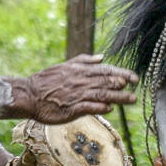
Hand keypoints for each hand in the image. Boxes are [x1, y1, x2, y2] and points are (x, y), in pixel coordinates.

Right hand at [19, 54, 137, 122]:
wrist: (29, 94)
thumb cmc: (47, 81)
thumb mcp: (66, 65)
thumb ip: (84, 61)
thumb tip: (102, 57)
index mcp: (81, 71)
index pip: (106, 70)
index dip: (122, 73)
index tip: (134, 77)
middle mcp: (81, 82)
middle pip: (107, 82)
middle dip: (123, 84)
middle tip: (136, 86)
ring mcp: (77, 95)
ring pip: (101, 95)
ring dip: (118, 97)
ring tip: (131, 99)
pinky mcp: (70, 109)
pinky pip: (87, 107)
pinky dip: (99, 108)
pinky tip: (109, 109)